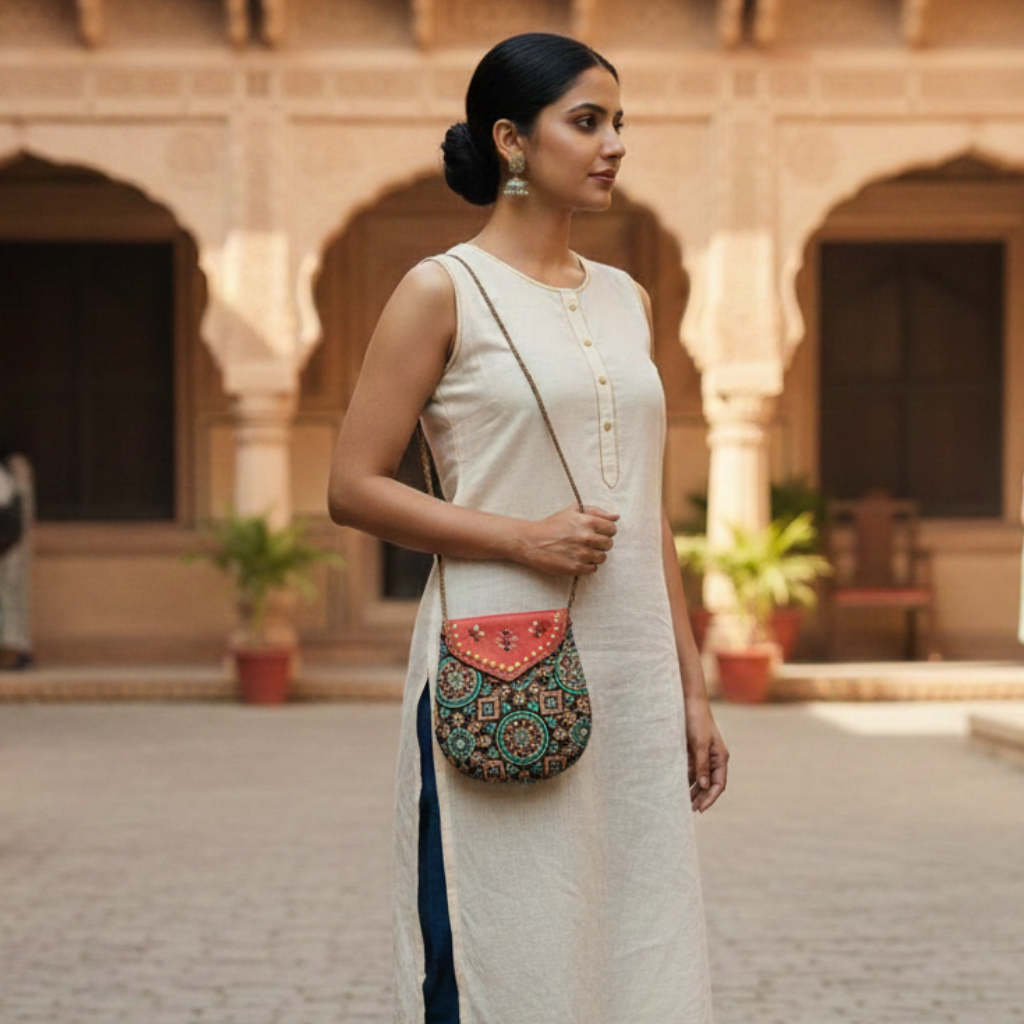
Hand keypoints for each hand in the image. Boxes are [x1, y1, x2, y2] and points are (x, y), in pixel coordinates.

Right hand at [519, 504, 618, 576]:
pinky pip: (593, 568)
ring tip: (582, 551)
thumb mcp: (573, 511)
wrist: (532, 542)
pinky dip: (587, 565)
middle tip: (588, 542)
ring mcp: (582, 554)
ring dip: (595, 554)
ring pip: (602, 557)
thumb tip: (616, 517)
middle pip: (609, 544)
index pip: (612, 529)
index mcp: (587, 522)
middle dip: (601, 543)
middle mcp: (587, 538)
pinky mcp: (576, 568)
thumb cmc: (552, 525)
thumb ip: (597, 511)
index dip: (606, 531)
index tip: (597, 532)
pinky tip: (577, 559)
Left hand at [686, 698, 728, 812]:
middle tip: (690, 810)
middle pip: (710, 784)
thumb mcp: (699, 744)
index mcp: (720, 757)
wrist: (688, 701)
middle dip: (702, 797)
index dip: (710, 798)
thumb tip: (705, 786)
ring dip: (694, 790)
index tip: (700, 808)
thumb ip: (701, 765)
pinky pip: (692, 769)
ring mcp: (704, 755)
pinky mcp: (693, 750)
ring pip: (700, 778)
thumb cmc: (696, 720)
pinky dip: (687, 779)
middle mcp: (714, 758)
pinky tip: (679, 786)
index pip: (719, 784)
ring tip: (683, 802)